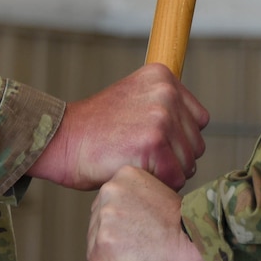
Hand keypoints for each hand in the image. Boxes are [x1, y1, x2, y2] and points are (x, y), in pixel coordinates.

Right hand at [28, 64, 208, 191]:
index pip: (198, 120)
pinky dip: (158, 184)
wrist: (62, 140)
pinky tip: (135, 172)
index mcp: (163, 76)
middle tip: (142, 158)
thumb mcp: (134, 99)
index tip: (153, 144)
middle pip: (196, 144)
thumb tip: (192, 135)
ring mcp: (160, 117)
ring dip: (167, 173)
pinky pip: (175, 178)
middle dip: (174, 159)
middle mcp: (166, 92)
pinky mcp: (153, 144)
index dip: (179, 140)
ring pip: (188, 163)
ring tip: (137, 164)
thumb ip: (164, 106)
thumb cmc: (97, 129)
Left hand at [88, 167, 200, 260]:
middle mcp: (109, 192)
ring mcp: (104, 217)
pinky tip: (131, 259)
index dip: (118, 221)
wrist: (190, 238)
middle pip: (98, 221)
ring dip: (111, 251)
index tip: (131, 230)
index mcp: (123, 176)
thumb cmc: (180, 222)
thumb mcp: (155, 191)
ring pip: (96, 242)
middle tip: (136, 242)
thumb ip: (131, 197)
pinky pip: (97, 260)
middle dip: (112, 235)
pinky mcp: (102, 243)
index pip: (106, 202)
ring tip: (137, 251)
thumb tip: (119, 214)